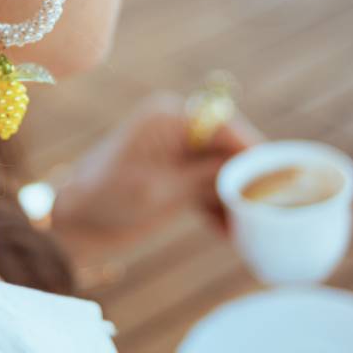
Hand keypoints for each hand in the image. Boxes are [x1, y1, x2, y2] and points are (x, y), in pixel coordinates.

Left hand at [48, 91, 263, 266]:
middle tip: (271, 207)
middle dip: (248, 178)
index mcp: (169, 118)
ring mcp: (176, 153)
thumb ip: (207, 175)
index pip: (224, 126)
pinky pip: (208, 187)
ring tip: (254, 228)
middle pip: (228, 148)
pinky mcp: (175, 176)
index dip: (253, 151)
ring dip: (235, 199)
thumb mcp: (163, 190)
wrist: (73, 223)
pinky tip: (231, 235)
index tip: (279, 176)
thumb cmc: (108, 200)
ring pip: (221, 171)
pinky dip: (219, 208)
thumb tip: (251, 166)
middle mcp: (177, 129)